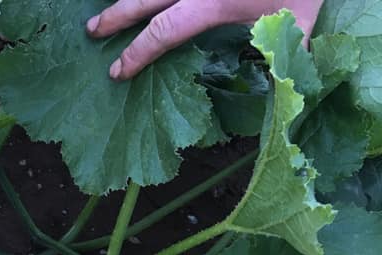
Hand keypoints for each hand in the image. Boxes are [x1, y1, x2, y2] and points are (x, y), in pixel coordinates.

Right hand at [86, 0, 324, 79]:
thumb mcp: (296, 27)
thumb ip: (280, 63)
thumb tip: (275, 110)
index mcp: (212, 2)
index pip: (162, 31)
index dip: (136, 54)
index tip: (117, 72)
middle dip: (116, 15)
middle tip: (92, 31)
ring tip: (111, 9)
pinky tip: (144, 0)